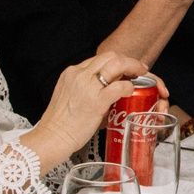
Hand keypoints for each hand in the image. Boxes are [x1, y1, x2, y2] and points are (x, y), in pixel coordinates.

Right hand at [26, 51, 156, 168]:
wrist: (51, 137)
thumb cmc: (60, 124)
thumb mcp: (69, 97)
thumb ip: (86, 90)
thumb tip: (108, 93)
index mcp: (71, 73)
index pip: (99, 59)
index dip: (117, 61)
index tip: (126, 68)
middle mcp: (79, 75)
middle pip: (110, 56)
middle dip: (128, 60)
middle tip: (138, 69)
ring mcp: (87, 86)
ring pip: (117, 64)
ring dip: (133, 67)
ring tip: (141, 75)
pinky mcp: (96, 101)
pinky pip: (120, 86)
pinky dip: (129, 86)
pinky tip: (131, 91)